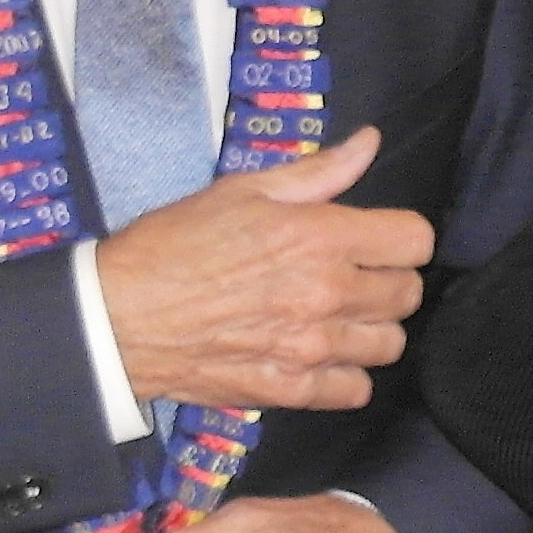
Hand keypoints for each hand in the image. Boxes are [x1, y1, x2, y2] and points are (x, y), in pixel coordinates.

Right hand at [91, 125, 432, 412]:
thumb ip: (317, 172)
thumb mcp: (241, 190)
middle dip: (388, 280)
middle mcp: (326, 293)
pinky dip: (345, 375)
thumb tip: (369, 143)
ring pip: (390, 344)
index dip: (399, 237)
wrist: (117, 316)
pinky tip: (319, 355)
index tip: (375, 239)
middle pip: (409, 294)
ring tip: (338, 317)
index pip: (415, 240)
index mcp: (319, 237)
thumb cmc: (173, 244)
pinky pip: (355, 390)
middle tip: (352, 276)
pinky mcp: (290, 389)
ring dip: (371, 329)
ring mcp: (310, 346)